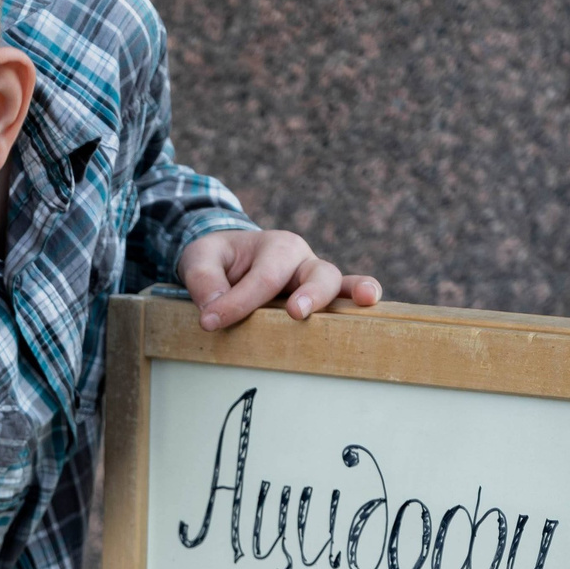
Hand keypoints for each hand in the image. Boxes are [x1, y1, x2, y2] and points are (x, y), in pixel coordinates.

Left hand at [178, 229, 382, 329]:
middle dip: (308, 294)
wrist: (230, 260)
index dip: (238, 302)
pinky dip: (357, 301)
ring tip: (364, 299)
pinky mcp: (319, 300)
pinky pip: (343, 299)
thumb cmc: (218, 259)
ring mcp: (315, 281)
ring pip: (336, 284)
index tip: (210, 322)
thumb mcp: (200, 258)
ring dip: (348, 293)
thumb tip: (214, 310)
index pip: (263, 277)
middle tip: (295, 312)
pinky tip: (370, 306)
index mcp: (275, 246)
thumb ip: (204, 280)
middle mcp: (302, 260)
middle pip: (315, 274)